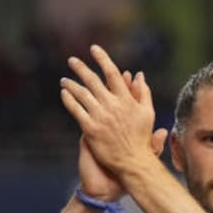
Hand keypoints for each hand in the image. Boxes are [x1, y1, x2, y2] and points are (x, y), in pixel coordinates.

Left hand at [60, 45, 165, 180]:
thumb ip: (143, 92)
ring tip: (64, 80)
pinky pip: (76, 110)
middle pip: (93, 80)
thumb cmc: (141, 139)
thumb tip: (138, 74)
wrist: (133, 163)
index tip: (94, 49)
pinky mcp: (90, 129)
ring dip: (71, 84)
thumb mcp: (148, 113)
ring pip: (82, 94)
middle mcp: (112, 105)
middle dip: (80, 68)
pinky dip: (69, 100)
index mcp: (126, 100)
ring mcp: (100, 117)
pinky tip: (64, 94)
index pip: (112, 73)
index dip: (102, 58)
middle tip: (71, 60)